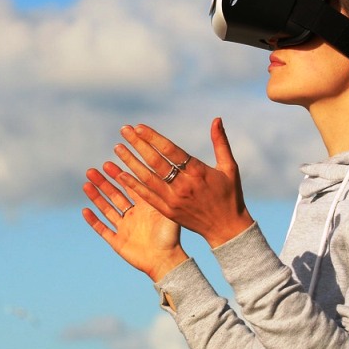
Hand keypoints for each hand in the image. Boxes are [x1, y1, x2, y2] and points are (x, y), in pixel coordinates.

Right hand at [82, 163, 188, 282]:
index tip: (108, 162)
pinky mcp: (118, 242)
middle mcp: (133, 215)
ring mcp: (124, 228)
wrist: (166, 261)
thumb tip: (157, 171)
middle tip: (92, 171)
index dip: (118, 175)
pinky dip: (94, 220)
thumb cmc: (171, 237)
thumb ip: (160, 193)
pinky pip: (102, 229)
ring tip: (86, 184)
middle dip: (103, 183)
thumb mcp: (166, 211)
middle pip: (114, 195)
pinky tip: (85, 210)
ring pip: (106, 209)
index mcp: (144, 207)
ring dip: (96, 197)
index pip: (129, 186)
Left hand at [113, 118, 252, 248]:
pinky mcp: (168, 212)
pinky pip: (147, 196)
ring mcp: (174, 200)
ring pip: (147, 178)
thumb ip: (220, 142)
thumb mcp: (229, 167)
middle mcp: (183, 185)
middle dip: (138, 144)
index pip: (170, 150)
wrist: (226, 228)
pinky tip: (121, 174)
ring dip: (130, 162)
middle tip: (124, 130)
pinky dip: (133, 185)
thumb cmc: (230, 195)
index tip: (138, 127)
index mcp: (198, 172)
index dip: (153, 138)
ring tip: (117, 148)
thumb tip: (216, 119)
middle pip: (155, 162)